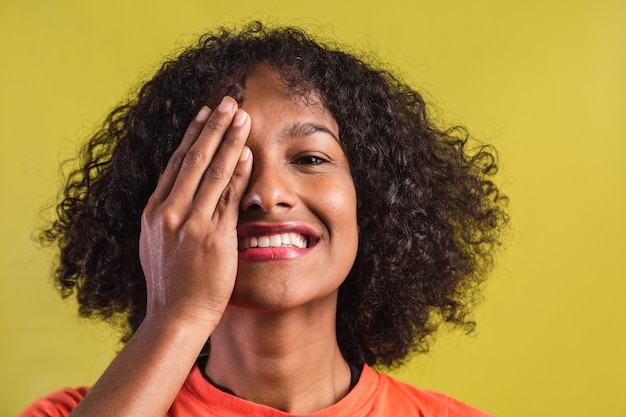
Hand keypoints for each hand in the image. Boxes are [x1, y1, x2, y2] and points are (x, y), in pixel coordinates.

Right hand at [139, 96, 251, 330]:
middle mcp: (169, 212)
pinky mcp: (211, 237)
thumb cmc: (172, 287)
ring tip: (242, 115)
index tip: (204, 114)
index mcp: (155, 213)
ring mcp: (189, 223)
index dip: (192, 136)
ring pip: (211, 171)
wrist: (175, 318)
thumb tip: (180, 199)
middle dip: (212, 126)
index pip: (176, 164)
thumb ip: (170, 219)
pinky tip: (247, 152)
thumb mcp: (160, 246)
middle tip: (227, 100)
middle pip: (193, 158)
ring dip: (228, 140)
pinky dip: (237, 172)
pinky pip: (227, 197)